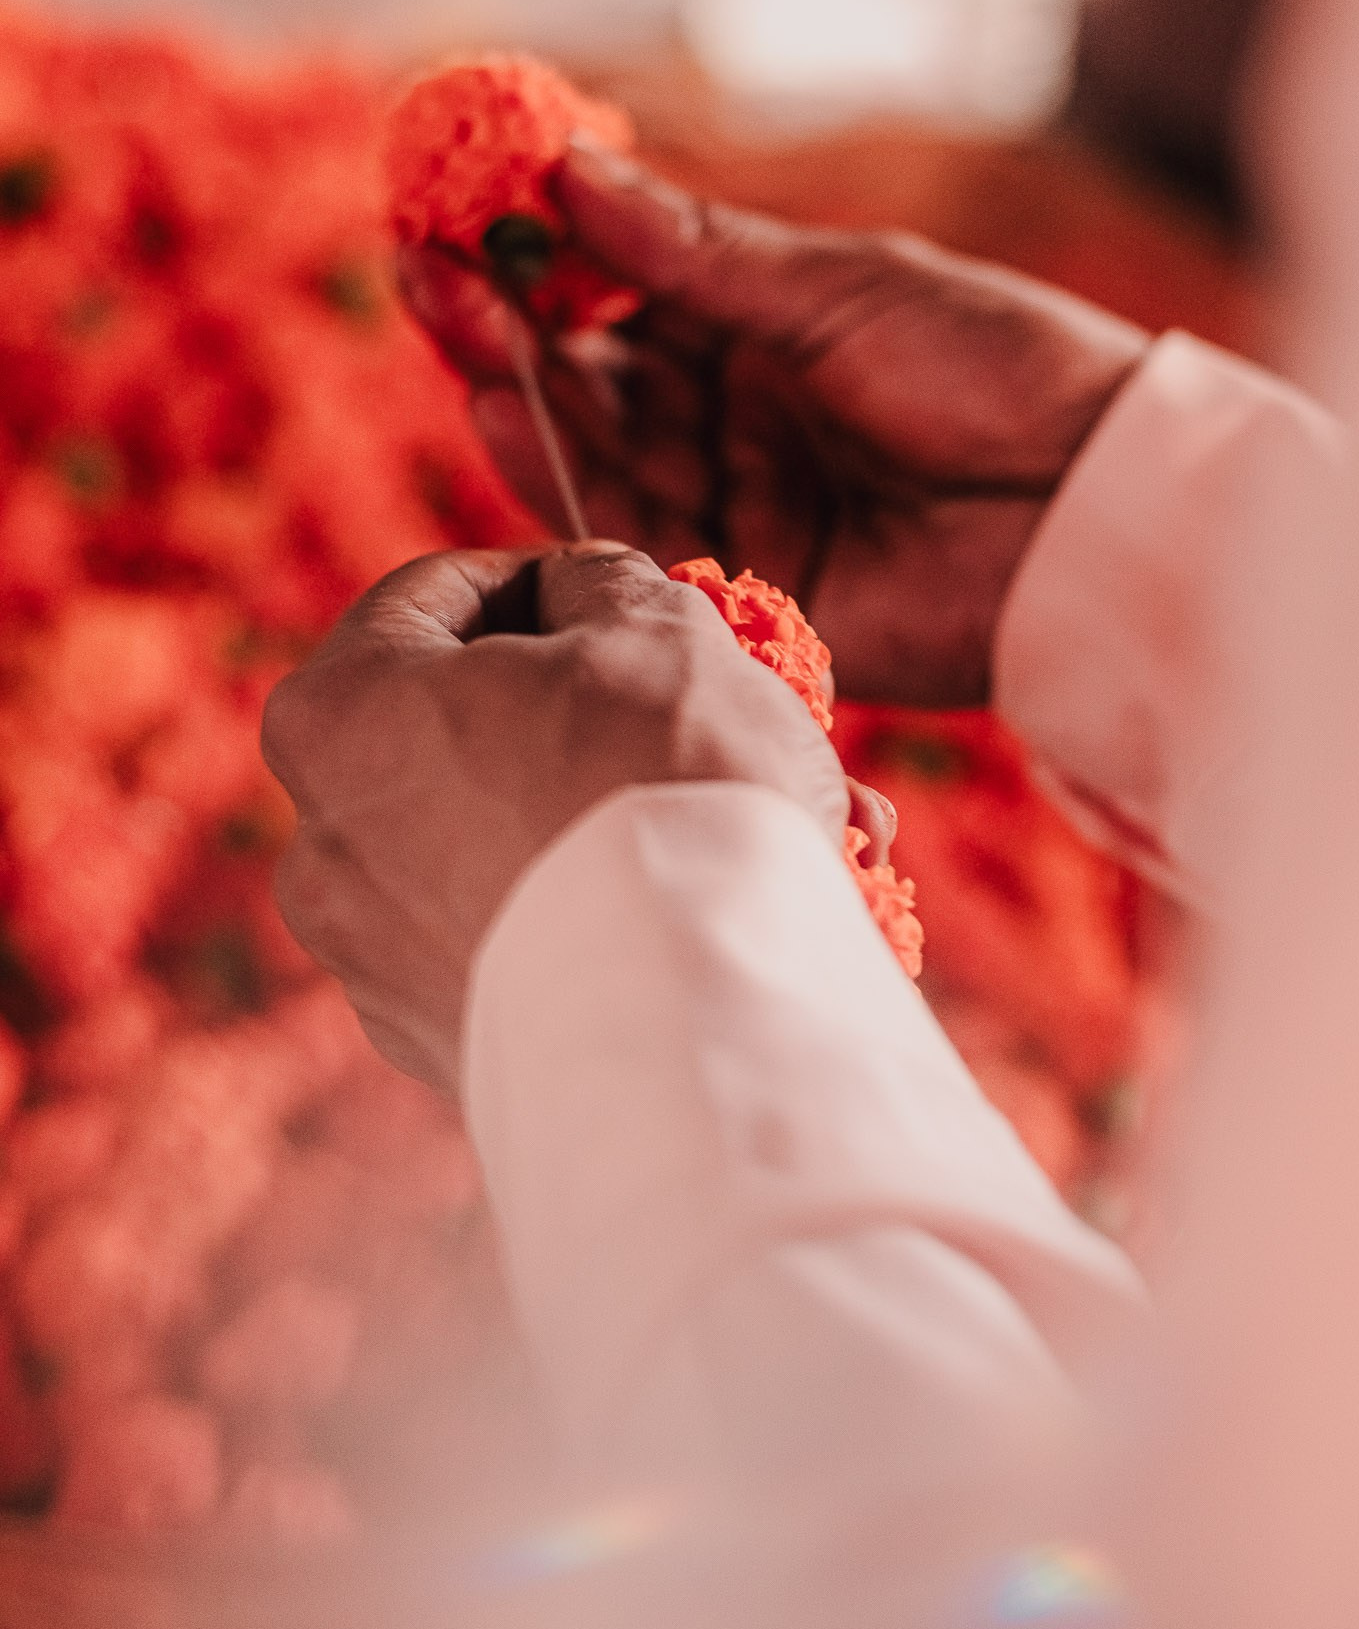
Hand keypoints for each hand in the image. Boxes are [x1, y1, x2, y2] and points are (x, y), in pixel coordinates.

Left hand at [262, 542, 851, 1093]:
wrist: (699, 1024)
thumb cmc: (665, 789)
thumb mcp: (658, 627)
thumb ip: (603, 586)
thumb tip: (587, 597)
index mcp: (339, 714)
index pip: (429, 600)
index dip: (542, 581)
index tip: (625, 599)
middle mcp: (324, 845)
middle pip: (467, 734)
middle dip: (590, 713)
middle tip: (699, 708)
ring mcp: (374, 963)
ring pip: (510, 846)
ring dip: (618, 818)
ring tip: (763, 818)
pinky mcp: (442, 1047)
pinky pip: (530, 946)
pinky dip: (609, 916)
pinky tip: (723, 906)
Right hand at [397, 143, 1149, 705]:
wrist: (1096, 504)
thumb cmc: (1001, 366)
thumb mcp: (842, 287)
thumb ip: (697, 255)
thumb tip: (570, 174)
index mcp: (771, 332)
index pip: (623, 292)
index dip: (537, 255)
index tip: (456, 206)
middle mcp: (742, 418)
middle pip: (590, 374)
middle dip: (505, 322)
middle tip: (428, 271)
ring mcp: (740, 505)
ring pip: (596, 450)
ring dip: (519, 389)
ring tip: (458, 328)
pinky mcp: (745, 590)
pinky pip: (630, 537)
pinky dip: (560, 480)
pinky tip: (504, 413)